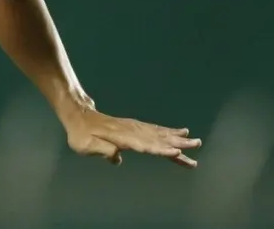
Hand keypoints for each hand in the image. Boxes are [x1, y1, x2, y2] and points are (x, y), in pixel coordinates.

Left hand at [62, 107, 200, 167]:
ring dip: (177, 137)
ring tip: (195, 140)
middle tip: (197, 145)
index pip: (144, 145)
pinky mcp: (134, 126)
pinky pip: (154, 129)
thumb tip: (116, 159)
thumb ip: (101, 150)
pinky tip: (179, 132)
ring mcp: (133, 127)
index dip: (159, 149)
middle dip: (177, 143)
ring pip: (159, 133)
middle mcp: (131, 131)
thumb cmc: (80, 135)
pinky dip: (168, 131)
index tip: (176, 152)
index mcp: (121, 138)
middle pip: (157, 138)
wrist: (78, 116)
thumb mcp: (84, 145)